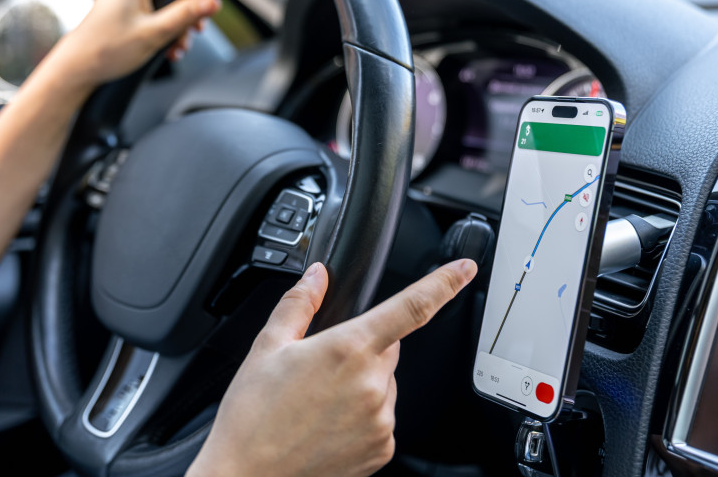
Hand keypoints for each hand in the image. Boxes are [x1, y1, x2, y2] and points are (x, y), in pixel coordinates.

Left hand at [46, 0, 219, 90]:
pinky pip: (155, 10)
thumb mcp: (154, 33)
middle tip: (195, 29)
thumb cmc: (107, 50)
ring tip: (179, 45)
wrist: (78, 67)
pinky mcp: (126, 7)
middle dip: (190, 6)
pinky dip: (165, 27)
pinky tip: (168, 47)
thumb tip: (213, 1)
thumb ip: (185, 14)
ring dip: (179, 22)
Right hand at [187, 258, 477, 476]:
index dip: (445, 283)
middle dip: (364, 348)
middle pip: (388, 349)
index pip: (412, 307)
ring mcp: (381, 420)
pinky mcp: (382, 449)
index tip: (466, 268)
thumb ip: (299, 303)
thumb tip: (317, 275)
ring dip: (363, 384)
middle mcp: (372, 384)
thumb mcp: (267, 347)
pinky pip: (382, 417)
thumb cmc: (251, 416)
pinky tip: (328, 423)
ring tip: (318, 402)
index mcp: (348, 348)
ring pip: (385, 384)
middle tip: (322, 367)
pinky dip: (364, 414)